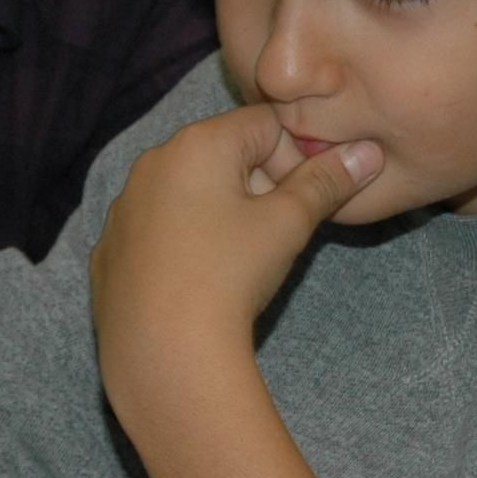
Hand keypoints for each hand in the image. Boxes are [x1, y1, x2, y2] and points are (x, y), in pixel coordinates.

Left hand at [89, 103, 378, 407]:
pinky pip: (158, 231)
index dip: (295, 160)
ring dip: (220, 214)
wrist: (162, 353)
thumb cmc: (229, 276)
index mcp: (195, 143)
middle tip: (272, 237)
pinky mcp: (109, 249)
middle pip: (225, 156)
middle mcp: (152, 163)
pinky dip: (182, 244)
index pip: (265, 124)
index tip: (300, 204)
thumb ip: (326, 183)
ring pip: (189, 193)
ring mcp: (124, 207)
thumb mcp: (288, 225)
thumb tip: (367, 152)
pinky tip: (196, 281)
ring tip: (235, 263)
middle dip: (258, 187)